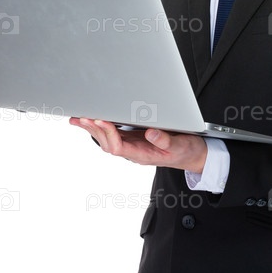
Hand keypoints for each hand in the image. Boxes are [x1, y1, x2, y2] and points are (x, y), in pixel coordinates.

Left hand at [69, 117, 207, 172]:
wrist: (192, 155)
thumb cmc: (187, 151)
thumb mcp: (180, 146)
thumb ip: (166, 141)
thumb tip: (151, 133)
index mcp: (143, 155)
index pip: (120, 147)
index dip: (108, 134)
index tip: (101, 120)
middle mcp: (134, 151)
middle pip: (108, 143)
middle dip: (95, 129)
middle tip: (82, 117)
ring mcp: (133, 146)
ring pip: (108, 139)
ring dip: (93, 129)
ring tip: (79, 118)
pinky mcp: (134, 138)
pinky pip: (114, 134)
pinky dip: (102, 126)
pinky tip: (93, 120)